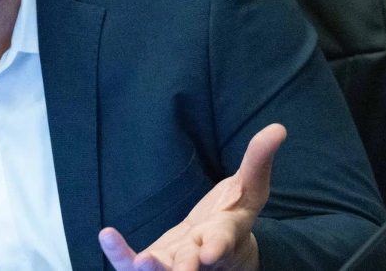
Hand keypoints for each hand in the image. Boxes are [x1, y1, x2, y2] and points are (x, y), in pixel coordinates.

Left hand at [99, 123, 286, 270]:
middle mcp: (201, 257)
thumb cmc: (235, 215)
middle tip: (169, 267)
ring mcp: (177, 263)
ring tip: (141, 262)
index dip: (217, 248)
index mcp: (225, 237)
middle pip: (191, 265)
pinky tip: (107, 236)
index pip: (222, 243)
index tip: (209, 252)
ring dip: (152, 269)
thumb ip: (258, 160)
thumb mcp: (249, 188)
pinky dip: (120, 254)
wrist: (223, 252)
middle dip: (183, 267)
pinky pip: (134, 263)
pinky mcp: (157, 263)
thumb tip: (278, 128)